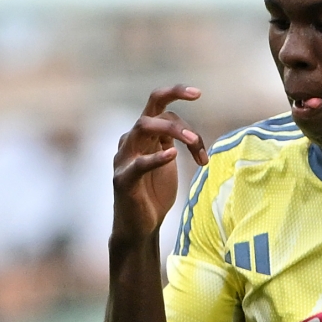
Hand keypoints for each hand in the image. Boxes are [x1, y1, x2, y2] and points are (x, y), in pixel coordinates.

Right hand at [110, 85, 206, 251]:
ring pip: (143, 126)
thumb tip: (192, 133)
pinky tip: (172, 156)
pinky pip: (138, 164)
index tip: (198, 93)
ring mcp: (124, 158)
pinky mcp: (123, 179)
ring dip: (173, 130)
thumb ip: (175, 142)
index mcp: (144, 134)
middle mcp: (131, 140)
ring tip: (194, 145)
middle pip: (151, 108)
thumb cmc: (154, 193)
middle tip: (198, 120)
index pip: (158, 104)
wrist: (140, 227)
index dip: (177, 95)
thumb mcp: (168, 161)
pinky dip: (156, 158)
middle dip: (174, 101)